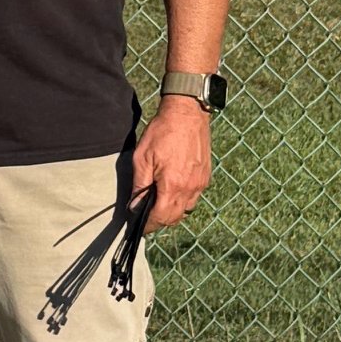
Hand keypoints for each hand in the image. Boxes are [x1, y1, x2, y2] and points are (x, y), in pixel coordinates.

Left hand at [131, 96, 211, 230]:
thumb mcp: (142, 158)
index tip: (140, 227)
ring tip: (158, 204)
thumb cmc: (162, 132)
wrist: (187, 114)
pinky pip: (194, 198)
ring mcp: (200, 183)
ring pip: (185, 210)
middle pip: (175, 218)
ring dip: (172, 212)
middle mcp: (190, 188)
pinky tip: (172, 191)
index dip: (149, 225)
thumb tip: (135, 206)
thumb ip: (139, 185)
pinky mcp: (205, 177)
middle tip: (147, 217)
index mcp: (173, 185)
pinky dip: (182, 201)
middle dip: (160, 221)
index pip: (161, 217)